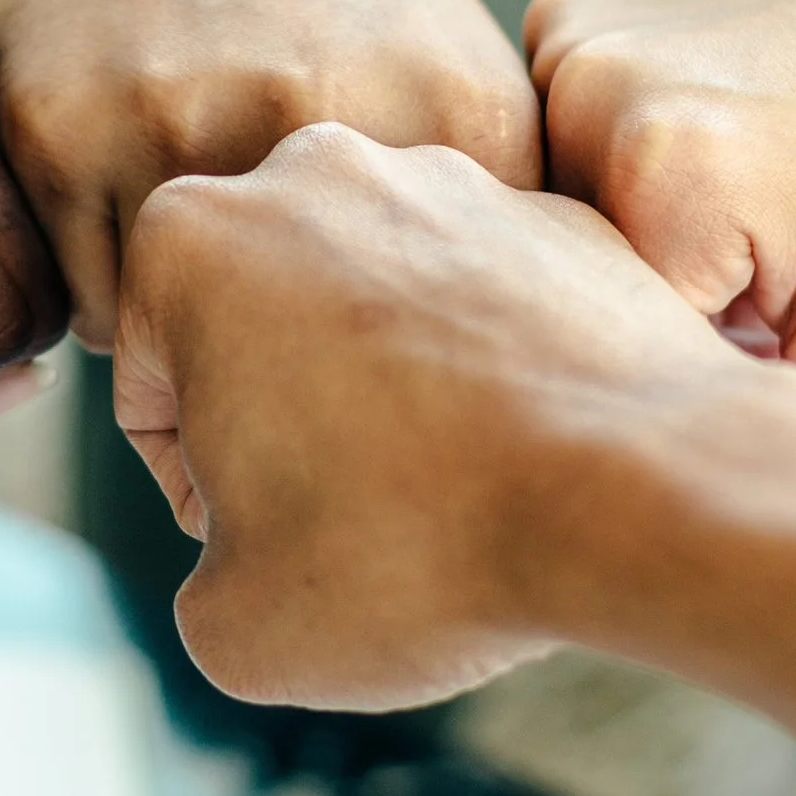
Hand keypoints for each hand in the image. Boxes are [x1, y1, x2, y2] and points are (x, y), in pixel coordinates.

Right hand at [0, 0, 539, 349]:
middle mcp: (315, 120)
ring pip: (178, 338)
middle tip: (276, 339)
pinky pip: (90, 304)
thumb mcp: (477, 91)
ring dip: (189, 334)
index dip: (402, 379)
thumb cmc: (356, 2)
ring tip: (207, 274)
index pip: (435, 355)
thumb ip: (518, 236)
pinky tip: (147, 237)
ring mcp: (177, 120)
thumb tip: (516, 399)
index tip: (379, 358)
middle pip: (298, 359)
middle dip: (289, 372)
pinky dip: (118, 299)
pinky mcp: (63, 126)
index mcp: (452, 126)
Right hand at [113, 122, 763, 711]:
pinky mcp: (559, 209)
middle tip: (346, 511)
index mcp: (191, 239)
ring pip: (377, 297)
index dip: (194, 483)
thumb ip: (200, 576)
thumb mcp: (234, 624)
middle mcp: (317, 170)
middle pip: (264, 318)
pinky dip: (488, 364)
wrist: (642, 493)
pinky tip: (522, 451)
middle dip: (287, 411)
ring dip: (387, 382)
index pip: (154, 382)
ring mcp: (449, 179)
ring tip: (443, 486)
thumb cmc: (416, 552)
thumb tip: (248, 561)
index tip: (260, 533)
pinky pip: (488, 296)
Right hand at [524, 0, 795, 429]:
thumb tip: (629, 475)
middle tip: (757, 261)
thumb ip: (752, 439)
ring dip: (617, 237)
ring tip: (730, 201)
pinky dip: (607, 170)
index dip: (692, 356)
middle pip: (566, 273)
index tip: (772, 319)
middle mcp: (592, 90)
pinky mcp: (561, 14)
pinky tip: (696, 150)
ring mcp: (567, 39)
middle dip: (645, 296)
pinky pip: (546, 141)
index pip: (611, 340)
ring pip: (544, 212)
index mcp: (666, 177)